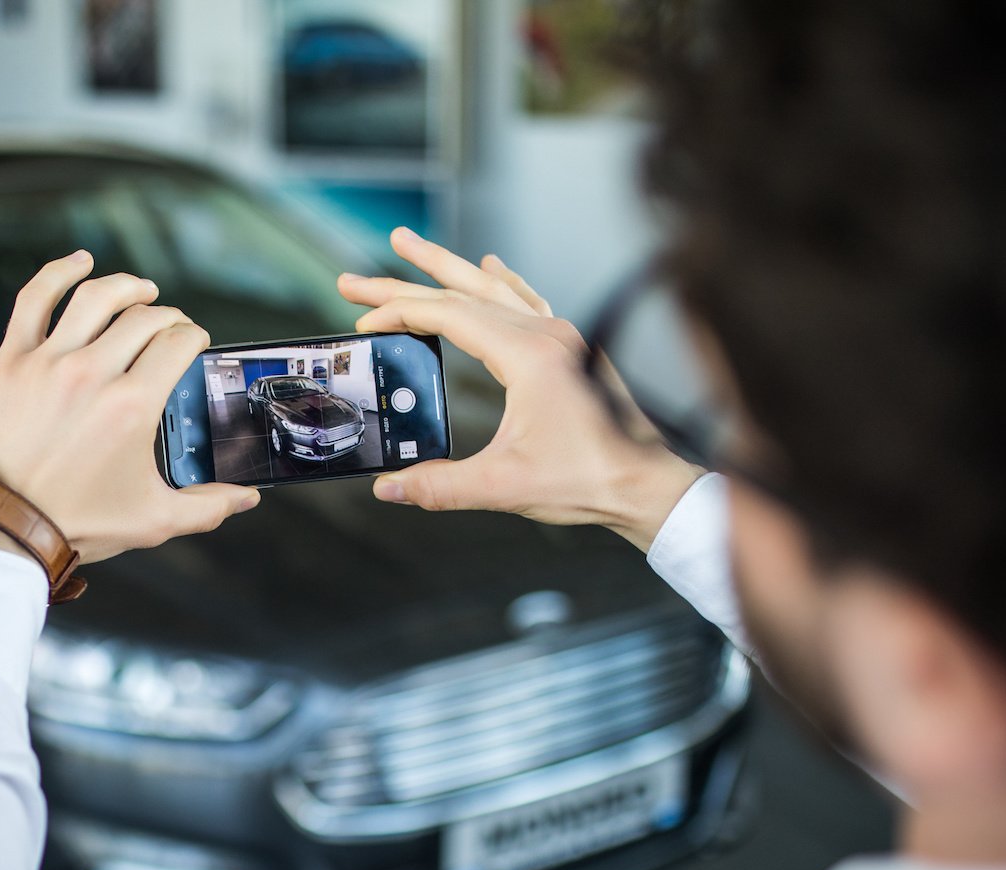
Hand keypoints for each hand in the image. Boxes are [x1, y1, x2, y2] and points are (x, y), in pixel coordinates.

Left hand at [0, 251, 259, 565]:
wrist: (2, 525)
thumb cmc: (76, 522)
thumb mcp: (152, 520)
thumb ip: (206, 506)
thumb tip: (247, 499)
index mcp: (133, 405)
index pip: (177, 344)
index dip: (194, 337)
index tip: (194, 342)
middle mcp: (93, 373)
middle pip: (144, 319)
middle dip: (168, 317)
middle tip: (171, 328)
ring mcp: (49, 361)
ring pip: (96, 297)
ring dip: (127, 286)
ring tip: (141, 289)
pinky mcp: (12, 360)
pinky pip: (35, 299)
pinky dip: (59, 272)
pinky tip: (80, 262)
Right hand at [337, 227, 701, 550]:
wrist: (648, 484)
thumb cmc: (590, 479)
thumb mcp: (504, 486)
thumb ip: (440, 486)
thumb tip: (388, 488)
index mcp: (529, 356)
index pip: (448, 316)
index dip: (399, 314)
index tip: (364, 320)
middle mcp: (547, 334)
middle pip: (462, 292)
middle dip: (406, 281)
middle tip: (357, 277)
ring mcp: (563, 337)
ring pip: (492, 288)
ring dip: (447, 268)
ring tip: (410, 245)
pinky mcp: (573, 349)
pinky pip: (527, 300)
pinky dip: (501, 282)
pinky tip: (492, 267)